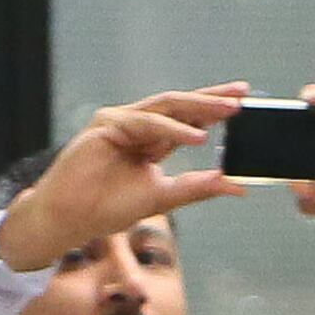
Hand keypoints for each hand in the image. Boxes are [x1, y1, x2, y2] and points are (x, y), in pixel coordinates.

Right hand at [0, 85, 250, 274]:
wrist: (69, 219)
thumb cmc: (107, 209)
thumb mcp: (164, 197)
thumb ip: (198, 189)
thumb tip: (238, 187)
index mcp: (152, 139)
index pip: (189, 119)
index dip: (215, 110)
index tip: (245, 105)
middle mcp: (138, 125)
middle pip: (180, 106)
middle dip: (212, 100)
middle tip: (242, 95)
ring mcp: (120, 121)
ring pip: (166, 107)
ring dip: (199, 108)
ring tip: (228, 111)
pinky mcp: (106, 124)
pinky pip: (146, 123)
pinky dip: (173, 129)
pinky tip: (196, 136)